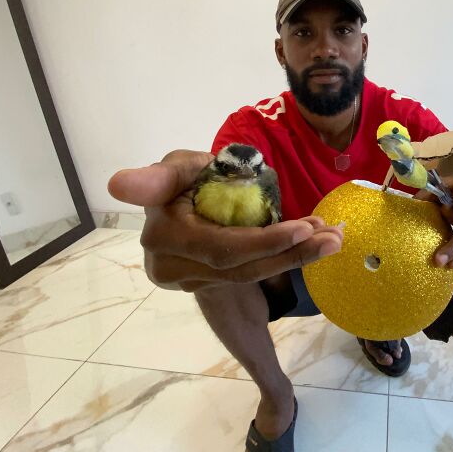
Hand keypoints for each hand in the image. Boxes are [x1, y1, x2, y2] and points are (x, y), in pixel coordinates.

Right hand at [107, 150, 342, 292]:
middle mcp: (170, 266)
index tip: (305, 228)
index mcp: (164, 235)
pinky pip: (248, 274)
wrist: (182, 204)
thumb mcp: (178, 166)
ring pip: (249, 274)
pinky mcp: (204, 285)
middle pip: (243, 265)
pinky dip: (282, 258)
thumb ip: (157, 176)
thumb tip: (118, 184)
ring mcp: (187, 280)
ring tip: (332, 240)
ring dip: (295, 257)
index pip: (223, 246)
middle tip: (334, 235)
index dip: (266, 241)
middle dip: (292, 250)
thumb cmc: (184, 176)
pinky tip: (313, 244)